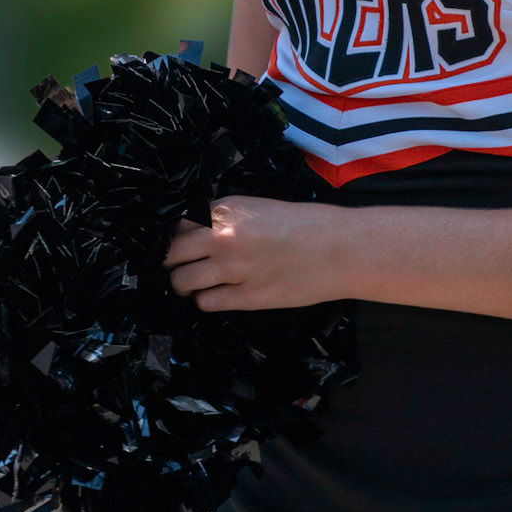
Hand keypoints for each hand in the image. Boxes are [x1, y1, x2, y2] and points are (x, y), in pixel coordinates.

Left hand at [163, 196, 347, 310]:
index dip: (174, 236)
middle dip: (172, 261)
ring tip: (197, 283)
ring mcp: (232, 269)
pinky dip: (207, 300)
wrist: (340, 249)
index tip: (179, 243)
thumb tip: (195, 233)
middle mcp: (222, 238)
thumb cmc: (306, 225)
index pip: (177, 224)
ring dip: (184, 284)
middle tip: (182, 265)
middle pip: (170, 253)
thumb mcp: (258, 209)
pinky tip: (220, 294)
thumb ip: (225, 220)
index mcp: (226, 210)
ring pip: (181, 282)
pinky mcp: (246, 298)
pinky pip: (206, 303)